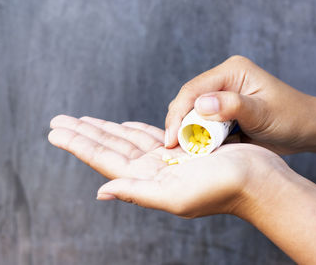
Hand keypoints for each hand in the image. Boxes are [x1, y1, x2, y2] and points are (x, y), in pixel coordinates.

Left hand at [48, 115, 287, 217]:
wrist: (260, 182)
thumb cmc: (225, 188)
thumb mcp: (177, 195)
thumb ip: (139, 193)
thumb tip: (101, 191)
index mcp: (148, 181)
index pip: (104, 160)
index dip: (79, 144)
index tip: (55, 131)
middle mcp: (153, 171)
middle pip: (109, 148)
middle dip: (84, 133)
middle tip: (59, 120)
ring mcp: (167, 160)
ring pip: (126, 140)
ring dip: (104, 129)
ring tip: (83, 120)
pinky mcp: (182, 149)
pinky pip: (151, 136)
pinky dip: (134, 129)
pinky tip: (123, 125)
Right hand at [165, 55, 315, 154]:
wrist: (307, 130)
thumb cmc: (292, 117)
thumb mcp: (263, 112)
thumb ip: (233, 106)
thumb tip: (200, 105)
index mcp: (232, 71)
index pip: (194, 89)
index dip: (178, 113)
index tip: (171, 138)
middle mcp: (223, 80)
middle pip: (188, 100)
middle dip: (179, 123)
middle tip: (174, 148)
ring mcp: (222, 97)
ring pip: (192, 113)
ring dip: (187, 131)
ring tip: (182, 151)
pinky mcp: (223, 113)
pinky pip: (202, 124)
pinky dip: (198, 136)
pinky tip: (196, 149)